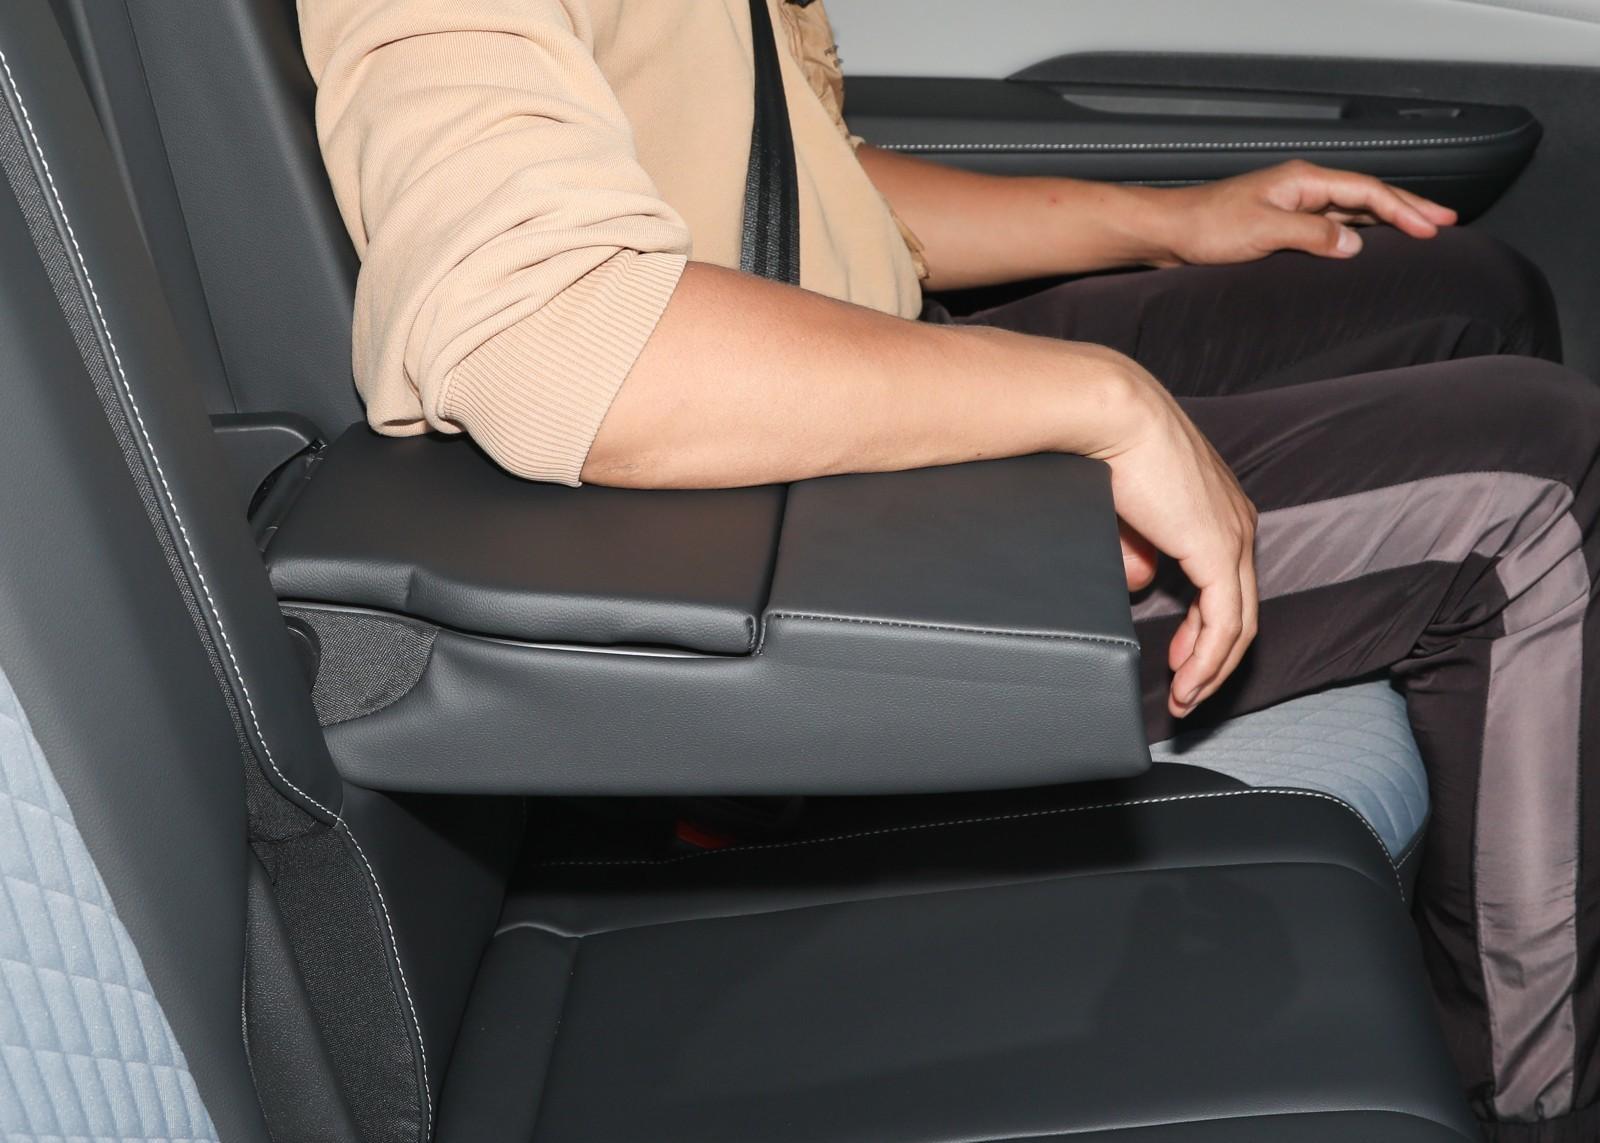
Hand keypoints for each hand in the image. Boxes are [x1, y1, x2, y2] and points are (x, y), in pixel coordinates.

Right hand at [1084, 356, 1258, 717]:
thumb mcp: (1125, 515)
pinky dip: (1208, 660)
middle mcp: (1238, 524)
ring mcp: (1235, 537)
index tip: (1181, 659)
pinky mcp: (1220, 550)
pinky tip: (1187, 681)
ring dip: (1211, 669)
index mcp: (1220, 511)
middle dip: (1212, 658)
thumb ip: (1138, 552)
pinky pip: (1224, 622)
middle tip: (1186, 690)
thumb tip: (1139, 584)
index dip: (1206, 631)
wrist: (1111, 415)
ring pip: (1238, 624)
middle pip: (1239, 610)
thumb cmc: (1109, 449)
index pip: (1226, 585)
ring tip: (1185, 698)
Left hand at [1151, 160, 1457, 266]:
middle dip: (1409, 208)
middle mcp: (1301, 188)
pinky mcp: (1280, 224)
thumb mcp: (1263, 232)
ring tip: (1420, 231)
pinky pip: (1331, 225)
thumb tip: (1354, 244)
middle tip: (1446, 222)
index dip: (1404, 209)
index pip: (1367, 191)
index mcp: (1302, 181)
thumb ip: (1312, 235)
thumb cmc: (1204, 228)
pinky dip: (1357, 233)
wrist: (1167, 233)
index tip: (1433, 227)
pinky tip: (1367, 245)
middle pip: (1367, 196)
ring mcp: (1292, 204)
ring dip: (1387, 221)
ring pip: (1352, 210)